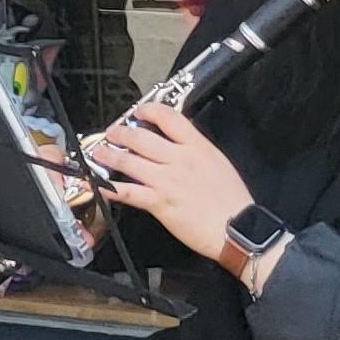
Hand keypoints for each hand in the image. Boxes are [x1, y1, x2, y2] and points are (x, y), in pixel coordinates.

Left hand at [89, 104, 258, 267]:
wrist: (240, 230)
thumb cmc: (233, 201)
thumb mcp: (219, 163)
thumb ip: (196, 150)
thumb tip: (179, 143)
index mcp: (197, 147)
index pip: (168, 117)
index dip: (147, 109)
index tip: (138, 111)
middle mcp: (179, 159)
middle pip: (141, 136)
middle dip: (120, 132)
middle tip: (112, 132)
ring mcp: (167, 180)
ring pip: (129, 160)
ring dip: (108, 154)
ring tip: (99, 152)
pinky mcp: (159, 202)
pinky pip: (127, 191)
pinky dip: (109, 188)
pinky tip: (100, 185)